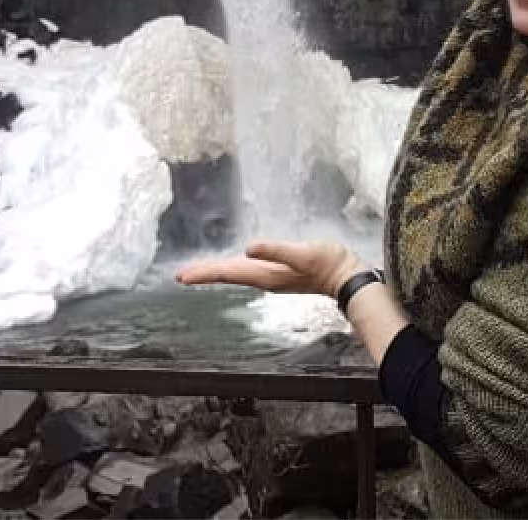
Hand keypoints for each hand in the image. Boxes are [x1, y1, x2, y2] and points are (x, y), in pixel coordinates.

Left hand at [175, 240, 367, 299]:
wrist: (347, 277)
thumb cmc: (327, 263)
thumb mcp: (303, 253)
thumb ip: (276, 251)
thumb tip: (248, 248)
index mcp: (265, 274)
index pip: (228, 273)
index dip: (204, 273)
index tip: (182, 276)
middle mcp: (264, 279)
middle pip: (228, 276)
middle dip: (204, 274)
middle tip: (180, 276)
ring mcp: (271, 277)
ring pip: (236, 275)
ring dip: (216, 273)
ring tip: (197, 272)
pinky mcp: (279, 273)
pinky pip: (247, 272)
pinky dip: (232, 269)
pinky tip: (232, 266)